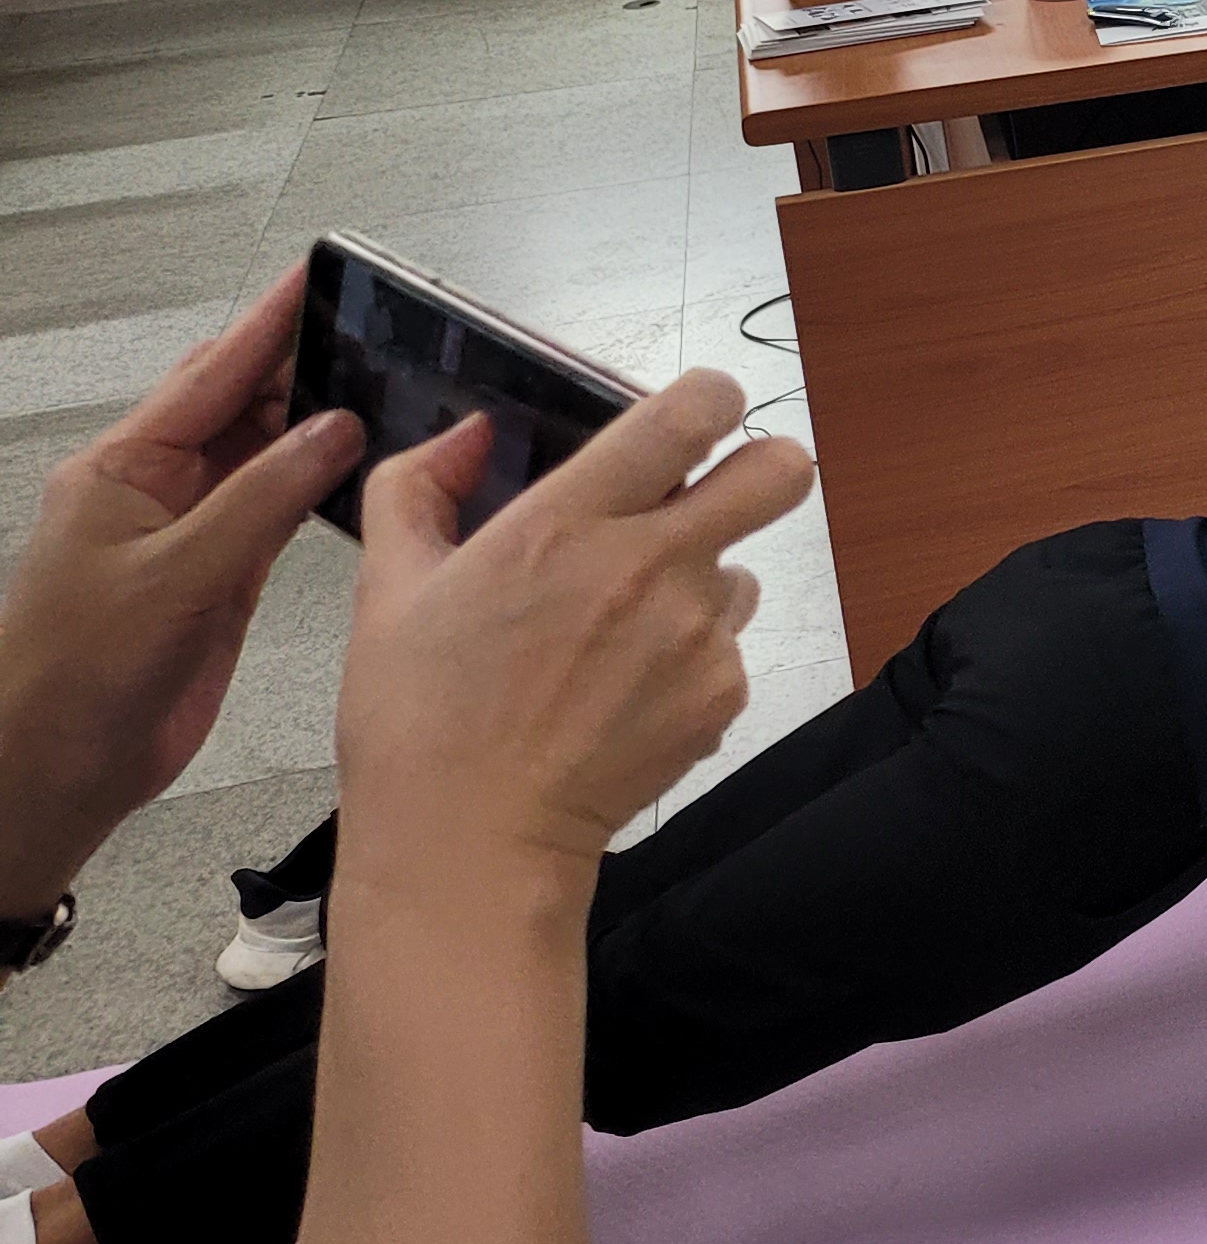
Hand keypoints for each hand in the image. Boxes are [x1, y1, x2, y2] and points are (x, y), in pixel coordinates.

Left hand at [0, 273, 366, 911]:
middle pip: (240, 404)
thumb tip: (333, 428)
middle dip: (303, 361)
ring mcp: (190, 533)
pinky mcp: (219, 578)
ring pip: (266, 456)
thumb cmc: (72, 679)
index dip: (270, 322)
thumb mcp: (177, 577)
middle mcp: (157, 490)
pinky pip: (278, 511)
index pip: (213, 375)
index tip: (317, 274)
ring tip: (383, 384)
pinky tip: (360, 468)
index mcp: (124, 469)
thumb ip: (262, 498)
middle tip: (373, 324)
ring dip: (319, 424)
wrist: (55, 771)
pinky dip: (320, 485)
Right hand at [337, 372, 811, 891]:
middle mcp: (652, 565)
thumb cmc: (420, 717)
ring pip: (744, 568)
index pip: (694, 410)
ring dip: (702, 582)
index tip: (687, 423)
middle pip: (782, 471)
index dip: (708, 400)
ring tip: (620, 633)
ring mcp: (697, 633)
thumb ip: (418, 486)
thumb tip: (470, 433)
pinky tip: (623, 694)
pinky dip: (689, 659)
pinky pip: (729, 647)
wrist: (469, 844)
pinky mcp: (722, 694)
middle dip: (758, 470)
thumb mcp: (387, 588)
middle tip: (705, 500)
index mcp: (570, 521)